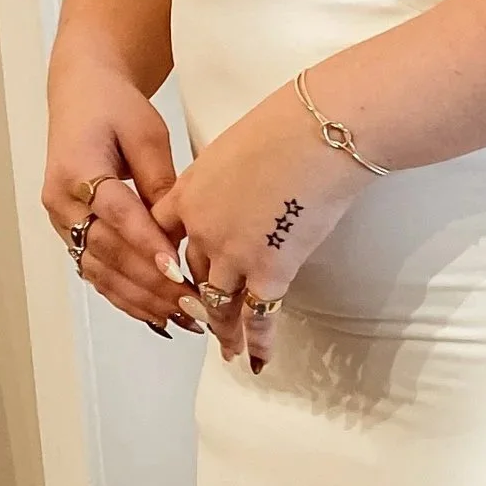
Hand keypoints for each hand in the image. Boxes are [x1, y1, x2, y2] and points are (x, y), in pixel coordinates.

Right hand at [43, 54, 196, 339]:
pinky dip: (125, 297)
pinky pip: (96, 273)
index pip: (115, 213)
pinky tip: (156, 316)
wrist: (81, 97)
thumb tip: (179, 227)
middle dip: (149, 282)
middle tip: (192, 304)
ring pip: (99, 270)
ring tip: (182, 318)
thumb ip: (160, 179)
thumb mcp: (146, 132)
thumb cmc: (116, 109)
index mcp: (77, 168)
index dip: (145, 244)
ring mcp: (62, 222)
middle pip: (106, 251)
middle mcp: (62, 201)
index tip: (176, 270)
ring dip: (140, 299)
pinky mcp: (71, 234)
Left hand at [151, 84, 363, 368]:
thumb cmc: (288, 125)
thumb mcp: (238, 142)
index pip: (166, 234)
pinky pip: (258, 314)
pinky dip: (257, 341)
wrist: (318, 134)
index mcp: (190, 192)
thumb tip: (247, 183)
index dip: (169, 256)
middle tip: (199, 318)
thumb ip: (231, 174)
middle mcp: (201, 228)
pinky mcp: (269, 270)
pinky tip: (256, 359)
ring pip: (219, 302)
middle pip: (190, 272)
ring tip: (226, 349)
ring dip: (223, 329)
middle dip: (195, 298)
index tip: (173, 271)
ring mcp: (232, 253)